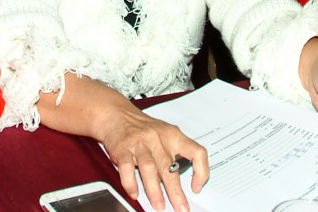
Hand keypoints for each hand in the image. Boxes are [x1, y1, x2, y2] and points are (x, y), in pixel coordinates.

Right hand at [93, 107, 208, 211]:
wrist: (116, 114)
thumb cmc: (143, 128)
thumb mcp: (164, 134)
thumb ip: (175, 155)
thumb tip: (183, 185)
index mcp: (173, 135)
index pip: (196, 151)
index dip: (201, 170)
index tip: (197, 187)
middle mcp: (158, 138)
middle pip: (169, 166)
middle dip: (176, 191)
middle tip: (180, 207)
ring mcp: (139, 142)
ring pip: (149, 168)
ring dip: (154, 190)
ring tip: (159, 205)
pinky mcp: (122, 147)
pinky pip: (126, 167)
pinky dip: (131, 183)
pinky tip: (135, 193)